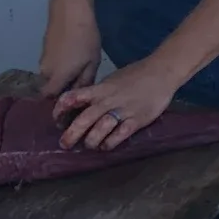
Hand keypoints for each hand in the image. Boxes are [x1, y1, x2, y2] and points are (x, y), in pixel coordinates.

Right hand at [39, 1, 101, 97]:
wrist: (70, 12)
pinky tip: (73, 57)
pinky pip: (51, 64)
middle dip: (62, 88)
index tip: (71, 102)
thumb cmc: (85, 39)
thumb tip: (80, 94)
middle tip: (80, 84)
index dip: (58, 101)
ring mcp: (43, 59)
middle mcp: (45, 71)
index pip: (49, 98)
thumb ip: (85, 81)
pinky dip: (60, 65)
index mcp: (57, 77)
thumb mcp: (92, 62)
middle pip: (50, 87)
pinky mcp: (44, 49)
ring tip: (79, 68)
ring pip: (51, 75)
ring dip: (62, 75)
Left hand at [53, 57, 177, 150]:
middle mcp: (108, 100)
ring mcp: (123, 110)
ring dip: (91, 140)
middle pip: (85, 118)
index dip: (61, 110)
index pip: (73, 97)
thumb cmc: (136, 75)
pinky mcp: (137, 119)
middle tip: (64, 144)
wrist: (161, 72)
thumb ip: (98, 92)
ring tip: (89, 146)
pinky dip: (111, 142)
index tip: (57, 120)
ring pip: (101, 128)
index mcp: (100, 89)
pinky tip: (106, 146)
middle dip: (72, 134)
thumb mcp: (112, 80)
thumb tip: (82, 104)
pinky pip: (120, 134)